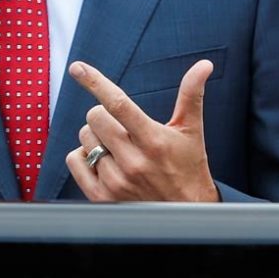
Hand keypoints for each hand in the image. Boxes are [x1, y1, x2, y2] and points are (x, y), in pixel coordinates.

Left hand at [64, 59, 217, 201]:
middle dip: (104, 115)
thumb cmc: (188, 167)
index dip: (95, 82)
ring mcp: (116, 181)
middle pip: (95, 118)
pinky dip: (82, 156)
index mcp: (154, 140)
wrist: (186, 213)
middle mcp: (133, 162)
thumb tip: (203, 65)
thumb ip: (191, 95)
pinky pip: (74, 162)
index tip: (78, 67)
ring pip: (85, 139)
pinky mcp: (102, 197)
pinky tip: (102, 160)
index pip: (118, 103)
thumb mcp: (191, 130)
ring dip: (95, 137)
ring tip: (117, 147)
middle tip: (121, 126)